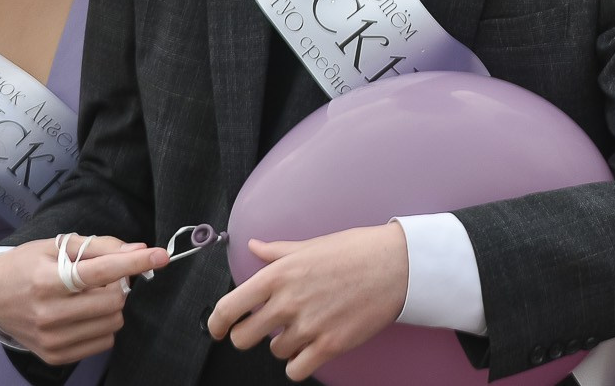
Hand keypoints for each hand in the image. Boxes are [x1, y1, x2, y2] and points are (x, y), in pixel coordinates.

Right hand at [0, 236, 168, 363]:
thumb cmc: (27, 265)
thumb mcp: (58, 245)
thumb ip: (101, 246)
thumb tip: (139, 249)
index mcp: (48, 280)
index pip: (102, 272)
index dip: (135, 262)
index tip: (161, 255)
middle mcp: (48, 313)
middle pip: (114, 301)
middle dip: (118, 286)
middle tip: (103, 279)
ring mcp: (51, 338)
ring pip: (112, 323)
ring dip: (111, 307)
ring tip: (89, 297)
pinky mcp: (54, 355)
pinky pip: (103, 342)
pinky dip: (102, 325)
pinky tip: (84, 314)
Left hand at [207, 222, 407, 380]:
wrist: (398, 265)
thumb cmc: (358, 251)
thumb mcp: (312, 245)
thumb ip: (278, 252)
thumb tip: (255, 247)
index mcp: (279, 275)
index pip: (228, 308)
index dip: (216, 323)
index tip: (219, 328)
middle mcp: (288, 302)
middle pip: (244, 338)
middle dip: (250, 336)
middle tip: (266, 328)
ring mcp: (308, 326)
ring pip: (275, 352)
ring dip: (285, 344)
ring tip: (307, 326)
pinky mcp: (329, 345)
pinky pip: (296, 369)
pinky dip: (300, 363)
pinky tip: (312, 347)